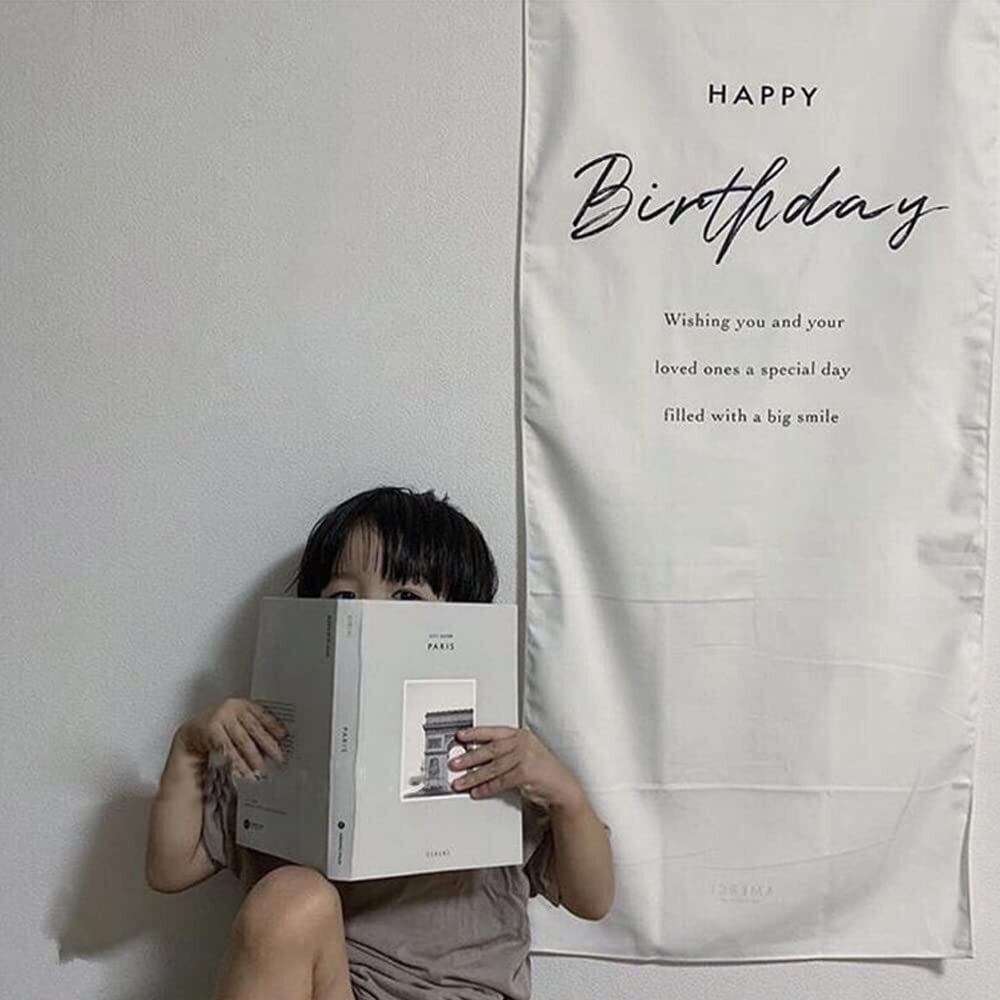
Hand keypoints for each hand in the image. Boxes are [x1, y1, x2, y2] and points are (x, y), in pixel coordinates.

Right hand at [178, 698, 287, 779]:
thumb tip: (275, 744)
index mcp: (242, 704)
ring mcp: (221, 718)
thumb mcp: (237, 722)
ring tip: (262, 770)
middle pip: (254, 728)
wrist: (193, 731)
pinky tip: (243, 771)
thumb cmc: (221, 727)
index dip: (275, 726)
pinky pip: (227, 749)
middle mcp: (232, 708)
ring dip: (253, 758)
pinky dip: (236, 762)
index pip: (262, 714)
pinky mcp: (211, 730)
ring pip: (242, 741)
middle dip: (268, 745)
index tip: (284, 736)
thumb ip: (253, 728)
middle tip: (279, 758)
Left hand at [447, 725, 584, 810]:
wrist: (561, 786)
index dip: (475, 733)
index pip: (493, 732)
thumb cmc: (542, 771)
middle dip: (469, 757)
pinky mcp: (526, 773)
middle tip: (455, 763)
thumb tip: (476, 758)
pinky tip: (477, 791)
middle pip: (490, 749)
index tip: (460, 736)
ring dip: (474, 776)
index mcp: (520, 735)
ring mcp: (525, 756)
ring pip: (493, 767)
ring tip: (460, 782)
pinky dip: (487, 788)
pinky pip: (501, 781)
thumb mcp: (524, 754)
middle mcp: (522, 743)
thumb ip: (504, 752)